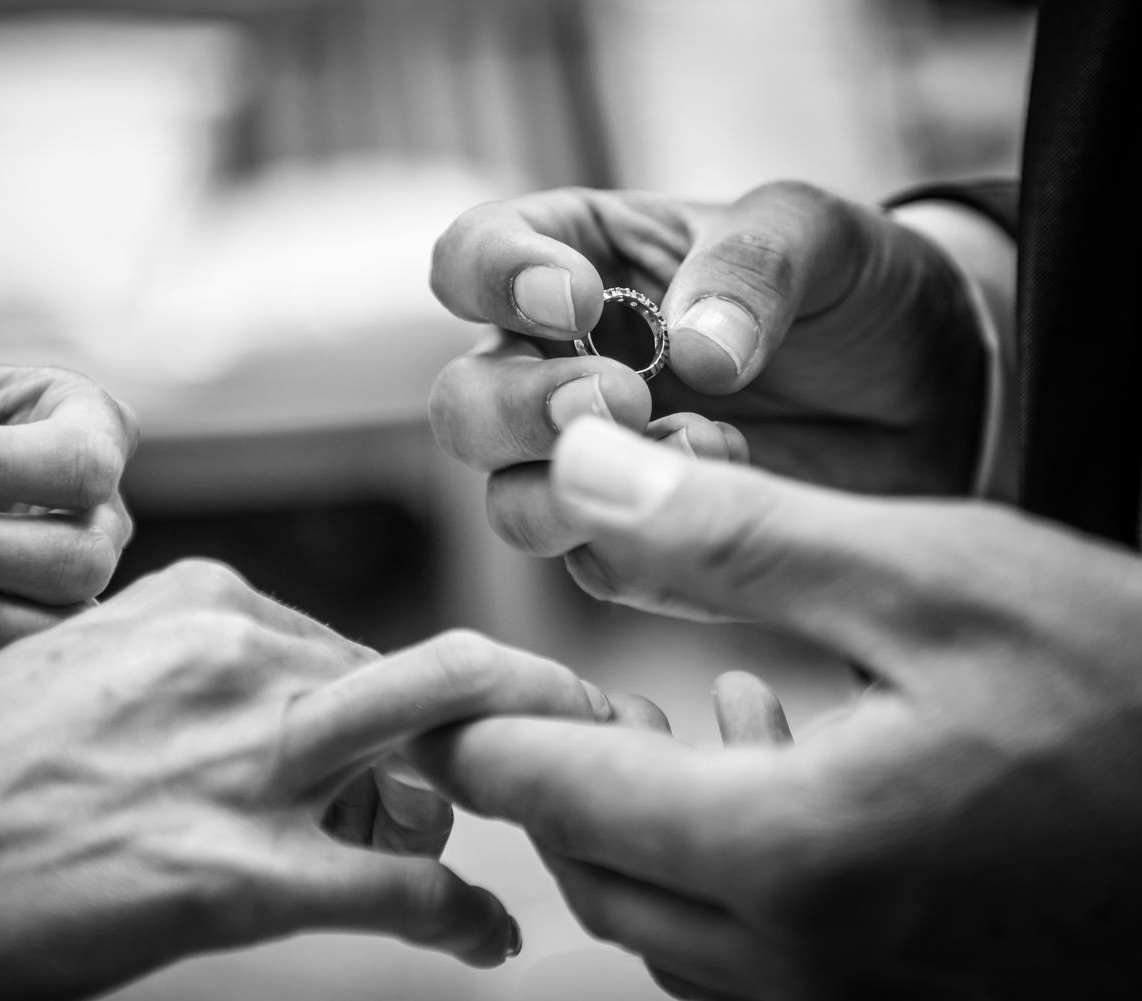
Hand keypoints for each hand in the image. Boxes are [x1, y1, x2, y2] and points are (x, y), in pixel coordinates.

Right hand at [0, 560, 617, 997]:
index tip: (461, 737)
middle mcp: (234, 656)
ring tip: (541, 837)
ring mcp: (239, 758)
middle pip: (437, 670)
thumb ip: (219, 695)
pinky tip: (485, 935)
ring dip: (520, 783)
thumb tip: (345, 763)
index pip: (359, 646)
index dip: (412, 711)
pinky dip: (465, 910)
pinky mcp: (232, 868)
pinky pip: (403, 879)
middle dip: (537, 702)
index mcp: (198, 604)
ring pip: (448, 737)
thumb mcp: (99, 687)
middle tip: (607, 727)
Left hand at [412, 418, 1141, 998]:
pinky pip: (738, 955)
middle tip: (556, 677)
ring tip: (651, 714)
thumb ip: (735, 536)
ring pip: (653, 923)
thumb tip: (579, 472)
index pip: (548, 794)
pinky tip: (759, 756)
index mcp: (788, 851)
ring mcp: (847, 999)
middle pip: (584, 871)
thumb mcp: (932, 578)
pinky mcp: (889, 998)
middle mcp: (801, 958)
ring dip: (622, 822)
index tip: (455, 665)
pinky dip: (705, 865)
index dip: (480, 720)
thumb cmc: (1129, 690)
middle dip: (545, 774)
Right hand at [427, 183, 986, 557]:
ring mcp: (593, 468)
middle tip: (620, 398)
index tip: (571, 299)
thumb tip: (692, 352)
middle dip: (522, 409)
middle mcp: (557, 370)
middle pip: (464, 405)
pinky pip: (598, 567)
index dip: (492, 279)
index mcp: (574, 262)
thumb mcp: (820, 234)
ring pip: (510, 503)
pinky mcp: (640, 546)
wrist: (936, 395)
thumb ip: (754, 264)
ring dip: (580, 490)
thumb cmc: (855, 292)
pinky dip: (650, 545)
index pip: (470, 259)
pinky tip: (731, 490)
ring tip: (699, 445)